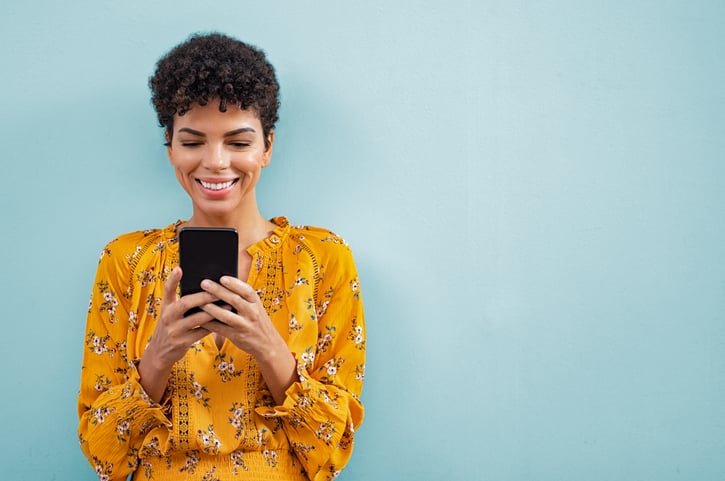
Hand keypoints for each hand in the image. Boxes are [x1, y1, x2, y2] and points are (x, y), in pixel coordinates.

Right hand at [138, 267, 216, 400]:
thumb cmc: (172, 327)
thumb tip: (205, 288)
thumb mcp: (171, 314)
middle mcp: (167, 317)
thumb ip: (182, 302)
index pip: (168, 290)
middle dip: (203, 296)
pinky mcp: (182, 342)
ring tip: (227, 305)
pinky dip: (213, 326)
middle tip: (218, 290)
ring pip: (196, 318)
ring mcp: (174, 330)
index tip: (180, 268)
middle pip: (186, 303)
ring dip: (213, 311)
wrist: (160, 353)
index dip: (173, 279)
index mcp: (166, 307)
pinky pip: (201, 332)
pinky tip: (224, 320)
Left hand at [199, 276, 284, 359]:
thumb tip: (220, 286)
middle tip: (204, 283)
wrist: (268, 344)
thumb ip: (243, 299)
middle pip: (234, 300)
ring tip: (200, 301)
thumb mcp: (256, 308)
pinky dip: (209, 323)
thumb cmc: (257, 322)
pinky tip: (199, 318)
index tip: (222, 277)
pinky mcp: (237, 336)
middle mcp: (252, 313)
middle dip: (218, 291)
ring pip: (226, 315)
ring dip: (211, 308)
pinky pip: (220, 329)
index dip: (234, 283)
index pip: (246, 290)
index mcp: (256, 303)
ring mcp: (245, 325)